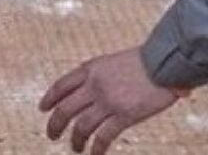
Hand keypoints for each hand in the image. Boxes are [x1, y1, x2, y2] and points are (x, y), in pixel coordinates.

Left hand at [39, 47, 184, 154]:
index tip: (43, 109)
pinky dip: (96, 148)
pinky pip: (103, 137)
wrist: (164, 62)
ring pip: (81, 126)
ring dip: (75, 140)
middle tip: (52, 135)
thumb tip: (90, 91)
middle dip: (55, 125)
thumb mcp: (112, 61)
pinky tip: (94, 154)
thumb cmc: (144, 61)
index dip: (49, 99)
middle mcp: (94, 85)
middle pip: (65, 109)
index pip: (61, 86)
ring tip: (75, 148)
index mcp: (90, 69)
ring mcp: (108, 101)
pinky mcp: (124, 115)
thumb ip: (99, 75)